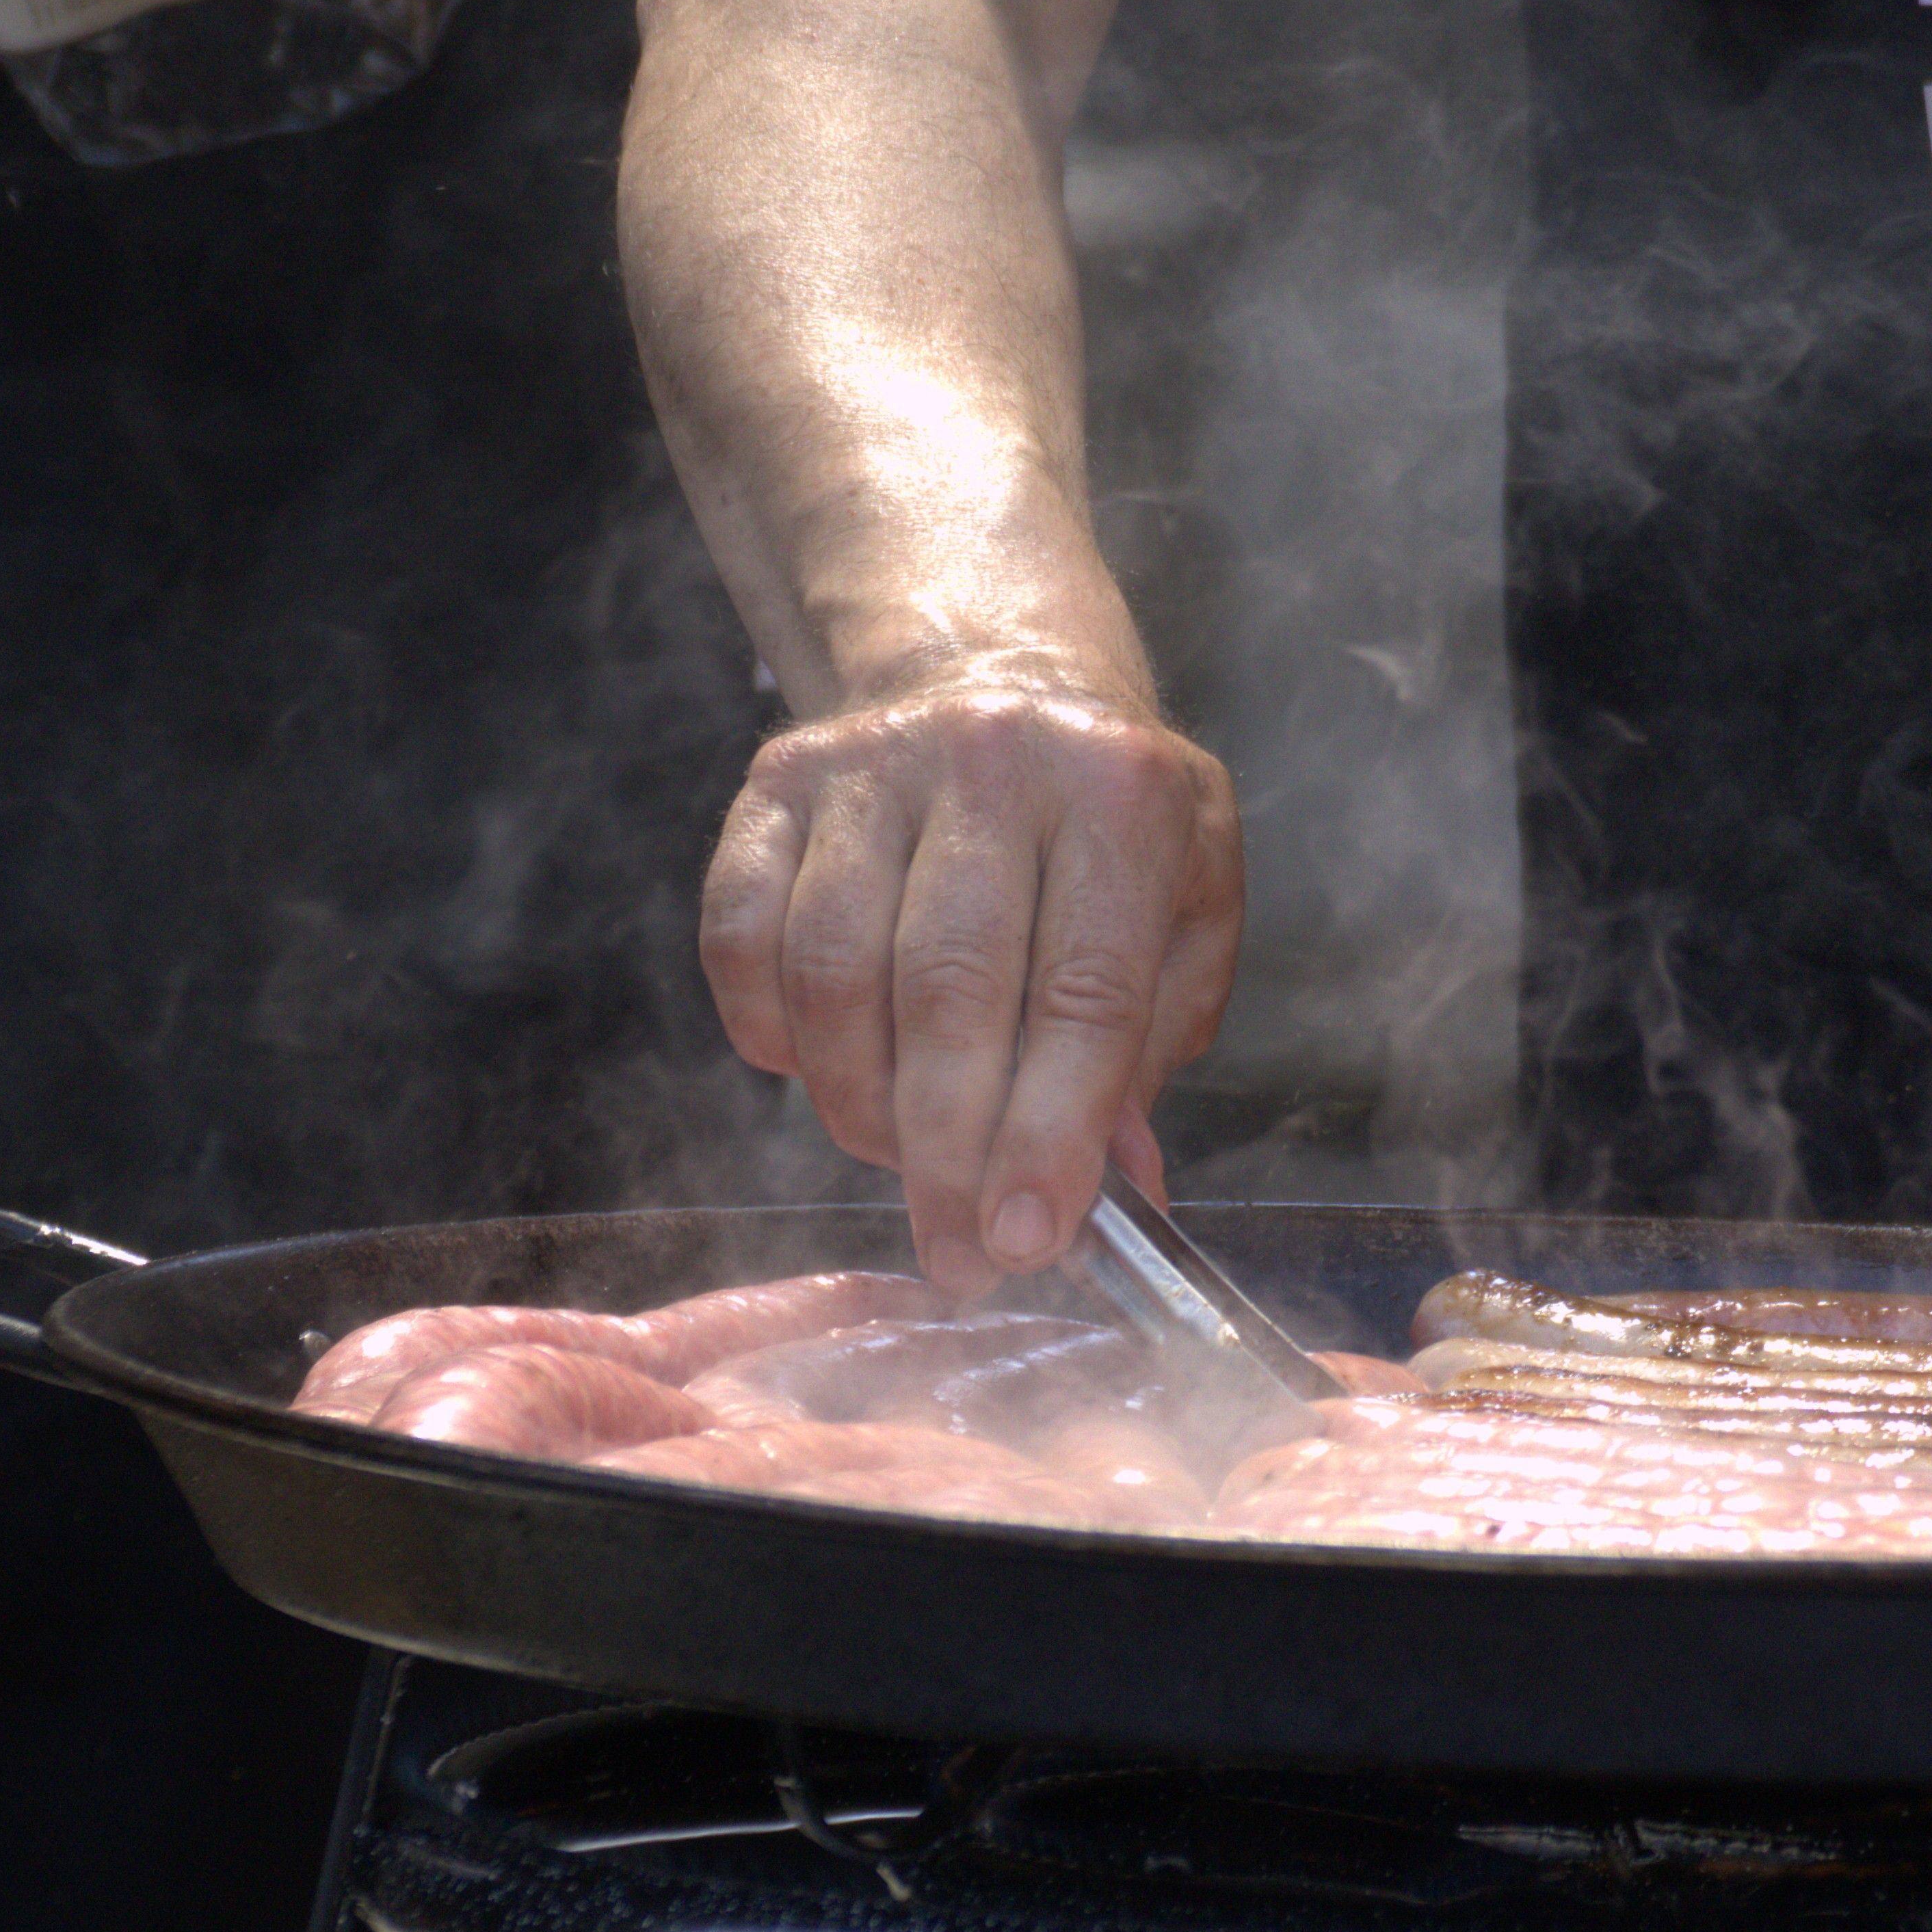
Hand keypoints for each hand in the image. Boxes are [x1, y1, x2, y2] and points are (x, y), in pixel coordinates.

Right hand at [701, 670, 1243, 1300]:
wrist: (1005, 677)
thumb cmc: (1112, 831)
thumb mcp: (1185, 915)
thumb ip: (1152, 1048)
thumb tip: (1114, 1192)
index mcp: (1122, 794)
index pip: (1083, 992)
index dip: (1051, 1134)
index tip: (1028, 1241)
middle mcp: (994, 759)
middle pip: (950, 996)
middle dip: (950, 1155)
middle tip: (960, 1255)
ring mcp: (873, 763)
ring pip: (837, 979)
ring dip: (862, 1109)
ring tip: (905, 1164)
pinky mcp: (778, 782)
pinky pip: (745, 941)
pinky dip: (776, 1036)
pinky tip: (823, 1071)